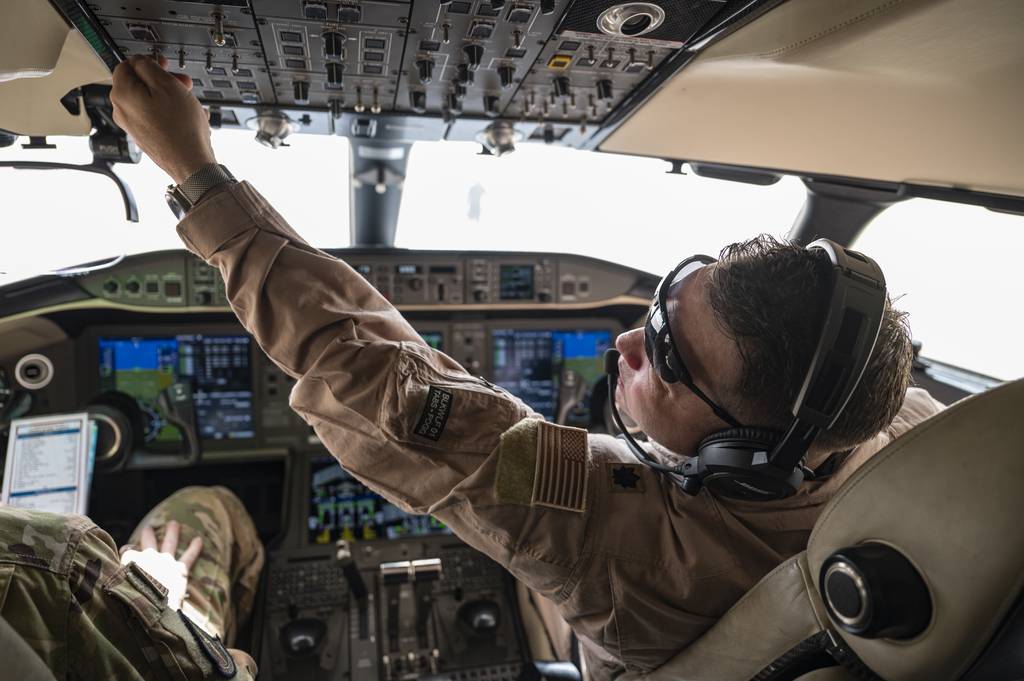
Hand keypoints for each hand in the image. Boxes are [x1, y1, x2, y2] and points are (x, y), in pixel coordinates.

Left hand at [110, 55, 216, 183]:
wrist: (190, 163)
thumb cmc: (181, 129)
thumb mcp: (167, 84)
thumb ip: (149, 67)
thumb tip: (140, 61)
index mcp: (122, 94)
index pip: (126, 65)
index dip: (147, 61)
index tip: (163, 63)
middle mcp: (122, 111)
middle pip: (139, 84)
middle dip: (162, 80)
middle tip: (181, 83)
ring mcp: (133, 126)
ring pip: (150, 101)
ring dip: (170, 96)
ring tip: (189, 102)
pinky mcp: (145, 137)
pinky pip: (156, 117)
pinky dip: (171, 113)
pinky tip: (187, 117)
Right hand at [120, 520, 202, 609]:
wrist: (150, 607)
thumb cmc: (130, 599)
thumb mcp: (117, 585)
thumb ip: (115, 577)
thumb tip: (111, 571)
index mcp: (131, 559)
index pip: (127, 551)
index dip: (126, 552)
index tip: (125, 554)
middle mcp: (149, 556)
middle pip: (148, 540)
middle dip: (147, 535)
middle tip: (148, 528)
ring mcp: (166, 561)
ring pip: (170, 542)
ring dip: (172, 532)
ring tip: (175, 524)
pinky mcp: (180, 569)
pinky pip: (189, 556)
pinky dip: (194, 548)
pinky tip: (199, 540)